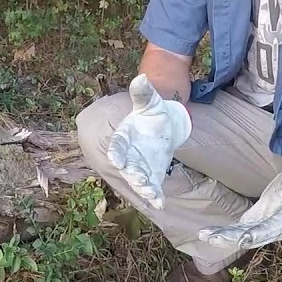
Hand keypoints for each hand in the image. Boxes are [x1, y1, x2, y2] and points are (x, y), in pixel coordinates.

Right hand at [106, 74, 191, 208]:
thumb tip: (141, 77)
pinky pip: (152, 188)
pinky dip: (155, 197)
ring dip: (143, 188)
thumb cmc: (152, 113)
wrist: (164, 126)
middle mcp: (128, 155)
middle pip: (127, 167)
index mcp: (123, 136)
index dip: (116, 152)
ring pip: (138, 180)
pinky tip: (161, 204)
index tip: (116, 159)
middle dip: (132, 174)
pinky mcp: (152, 176)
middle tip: (138, 180)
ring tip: (151, 194)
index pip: (117, 145)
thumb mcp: (150, 102)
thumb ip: (143, 94)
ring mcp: (139, 168)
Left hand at [197, 152, 281, 249]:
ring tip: (205, 235)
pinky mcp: (258, 219)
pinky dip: (227, 232)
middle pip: (252, 236)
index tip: (242, 238)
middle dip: (232, 238)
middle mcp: (276, 227)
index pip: (271, 228)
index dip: (256, 234)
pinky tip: (211, 234)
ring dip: (225, 236)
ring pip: (244, 235)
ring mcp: (266, 225)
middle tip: (211, 237)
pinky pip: (241, 229)